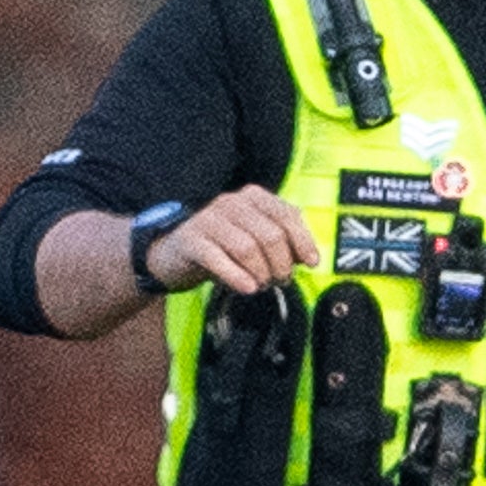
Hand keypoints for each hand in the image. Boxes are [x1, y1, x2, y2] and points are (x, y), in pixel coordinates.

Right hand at [142, 185, 320, 296]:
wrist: (175, 254)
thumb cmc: (222, 248)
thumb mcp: (255, 239)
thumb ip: (283, 241)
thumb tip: (308, 256)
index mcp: (253, 197)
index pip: (287, 215)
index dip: (303, 241)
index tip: (310, 263)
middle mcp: (232, 202)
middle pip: (270, 235)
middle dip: (281, 264)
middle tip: (281, 280)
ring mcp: (209, 219)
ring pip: (247, 248)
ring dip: (261, 273)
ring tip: (262, 285)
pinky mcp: (191, 239)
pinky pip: (218, 258)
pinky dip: (237, 276)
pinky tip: (247, 288)